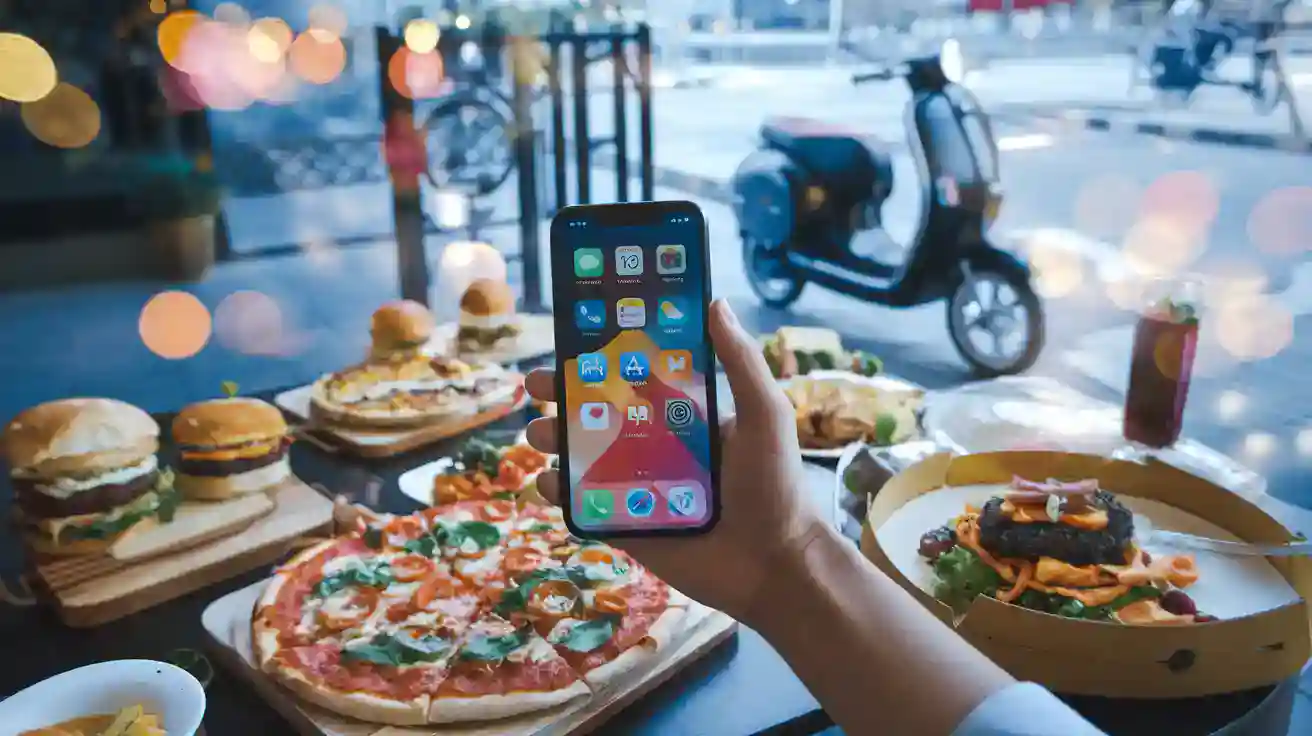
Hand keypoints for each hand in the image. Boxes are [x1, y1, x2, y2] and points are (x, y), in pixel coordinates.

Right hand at [524, 299, 824, 621]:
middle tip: (537, 386)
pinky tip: (546, 482)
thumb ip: (740, 362)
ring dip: (555, 442)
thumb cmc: (775, 485)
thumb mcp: (764, 414)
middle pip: (599, 416)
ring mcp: (639, 488)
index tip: (573, 340)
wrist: (775, 565)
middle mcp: (658, 448)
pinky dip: (560, 494)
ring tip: (538, 433)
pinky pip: (585, 507)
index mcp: (687, 417)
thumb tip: (717, 302)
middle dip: (565, 399)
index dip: (604, 360)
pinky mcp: (628, 527)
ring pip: (584, 458)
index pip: (636, 379)